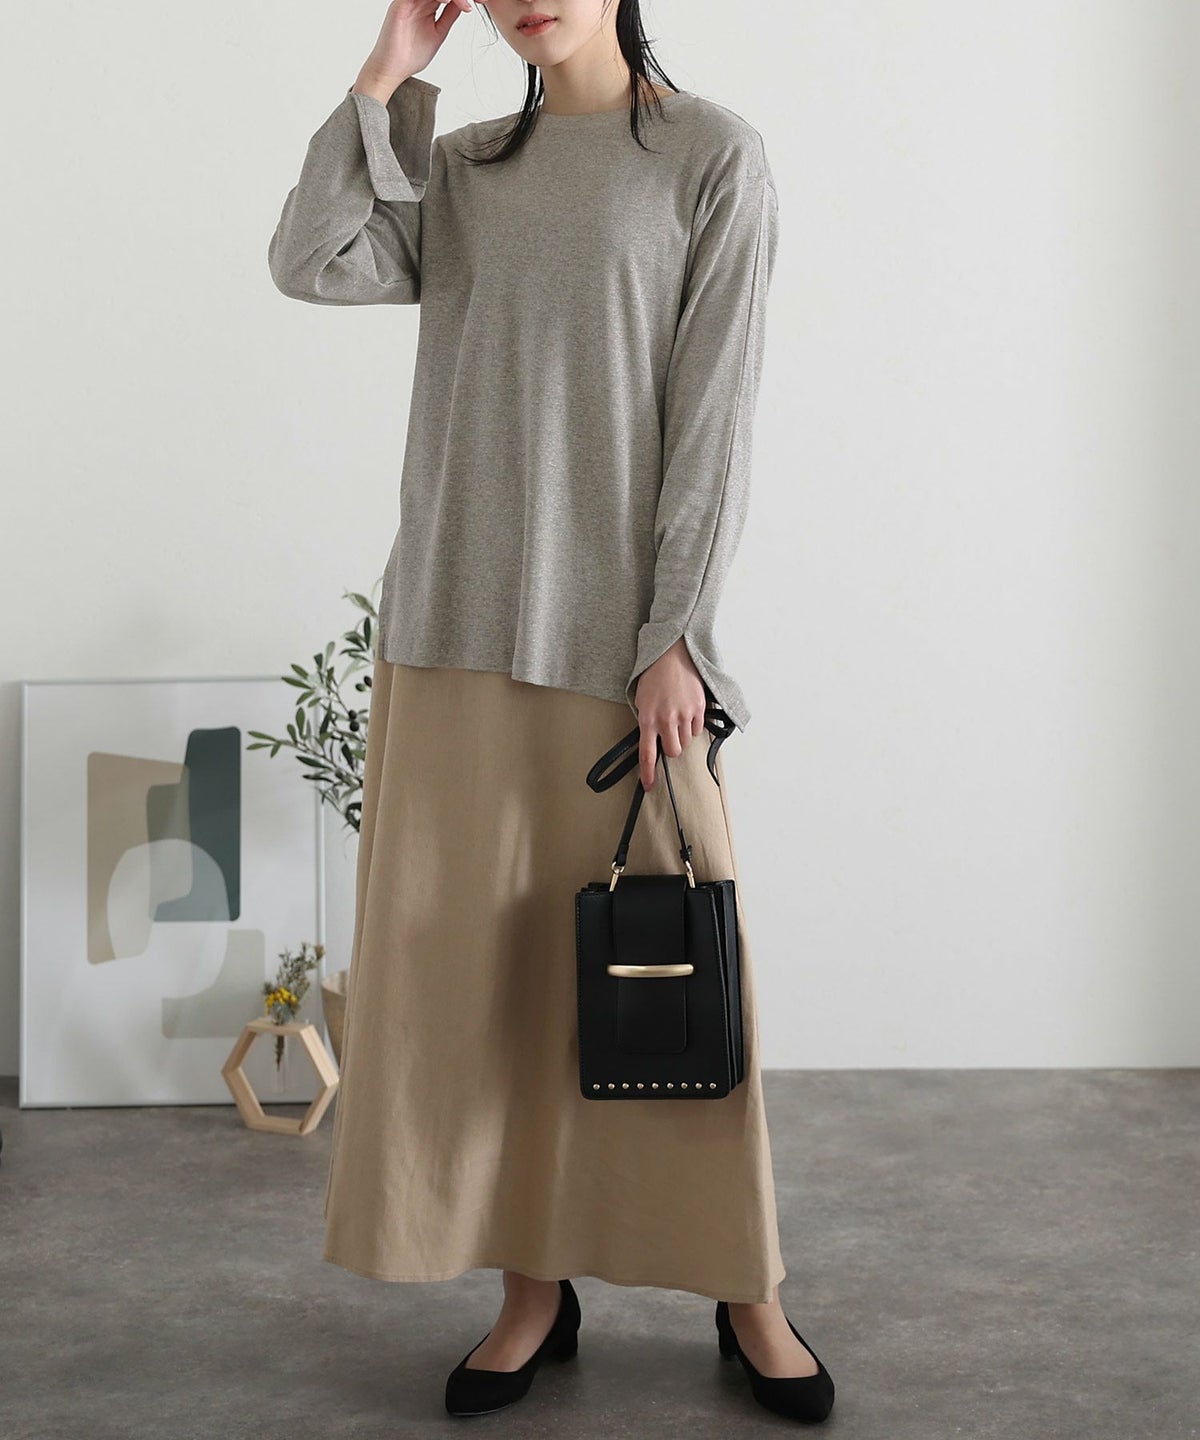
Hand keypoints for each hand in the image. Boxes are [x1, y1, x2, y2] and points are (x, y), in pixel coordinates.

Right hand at [354, 0, 471, 101]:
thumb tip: (463, 5)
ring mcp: (408, 1)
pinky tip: (446, 1)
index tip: (472, 7)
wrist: (392, 69)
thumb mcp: (438, 34)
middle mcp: (417, 0)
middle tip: (470, 3)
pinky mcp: (400, 4)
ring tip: (462, 2)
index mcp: (426, 5)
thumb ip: (448, 18)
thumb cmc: (411, 55)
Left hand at [632, 637, 706, 790]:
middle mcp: (666, 720)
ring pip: (686, 741)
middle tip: (669, 735)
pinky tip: (688, 710)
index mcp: (647, 719)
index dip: (649, 774)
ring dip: (682, 735)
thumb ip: (647, 722)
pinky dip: (693, 725)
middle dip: (672, 748)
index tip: (650, 786)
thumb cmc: (654, 676)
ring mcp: (684, 715)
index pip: (647, 754)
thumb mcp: (642, 700)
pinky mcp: (698, 709)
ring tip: (678, 716)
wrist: (672, 655)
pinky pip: (697, 729)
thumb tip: (653, 740)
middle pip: (673, 752)